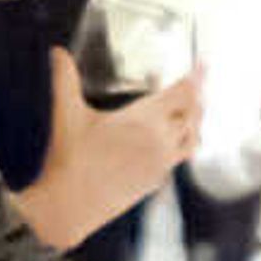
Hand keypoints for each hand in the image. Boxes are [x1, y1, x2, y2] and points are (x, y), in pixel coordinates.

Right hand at [20, 50, 200, 249]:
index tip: (203, 64)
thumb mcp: (66, 115)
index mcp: (144, 121)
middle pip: (194, 113)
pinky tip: (166, 140)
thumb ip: (64, 79)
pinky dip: (181, 143)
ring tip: (187, 109)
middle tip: (194, 82)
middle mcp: (160, 142)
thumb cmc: (68, 160)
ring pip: (192, 138)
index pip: (183, 94)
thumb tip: (57, 51)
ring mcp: (160, 165)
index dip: (197, 77)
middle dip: (195, 95)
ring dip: (193, 121)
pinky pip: (178, 158)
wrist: (69, 208)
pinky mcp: (155, 181)